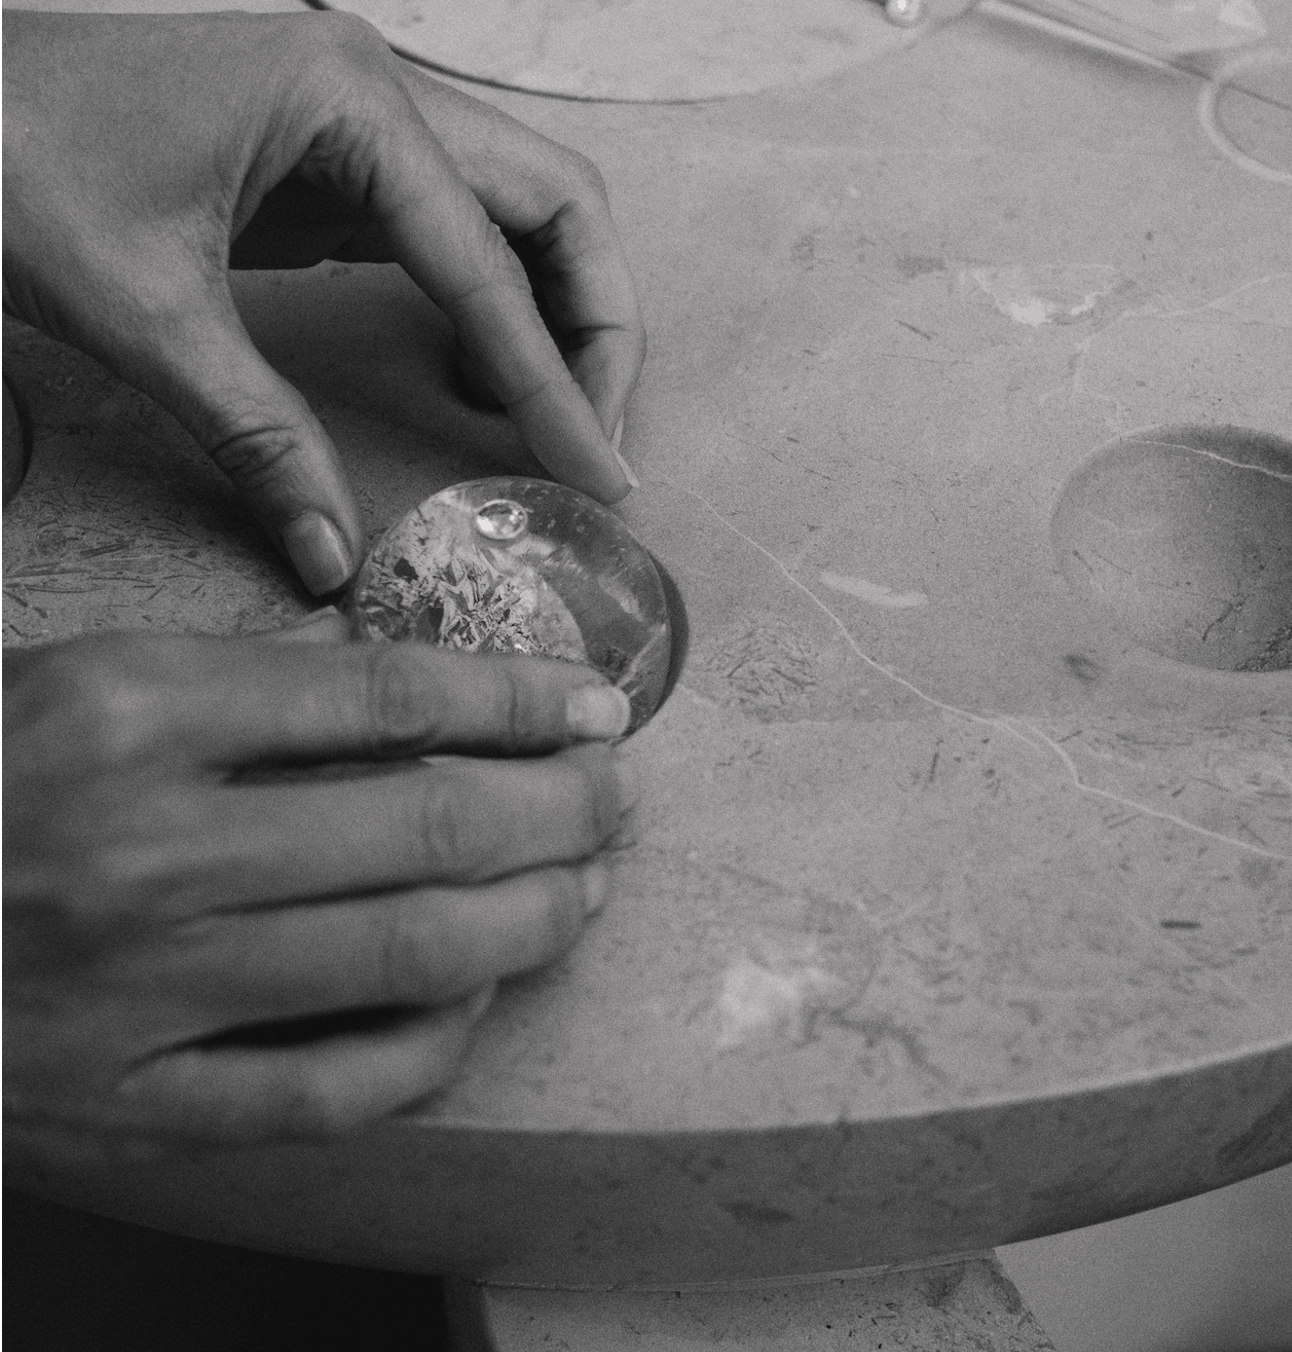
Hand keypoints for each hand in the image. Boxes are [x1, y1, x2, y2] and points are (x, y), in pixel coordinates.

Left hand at [1, 11, 645, 593]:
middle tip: (594, 440)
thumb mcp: (147, 314)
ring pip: (526, 211)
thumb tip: (333, 554)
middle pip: (560, 206)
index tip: (600, 472)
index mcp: (348, 105)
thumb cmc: (13, 160)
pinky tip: (476, 371)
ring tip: (549, 417)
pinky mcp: (341, 160)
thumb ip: (258, 438)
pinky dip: (495, 305)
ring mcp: (365, 121)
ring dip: (561, 313)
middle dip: (596, 329)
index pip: (494, 269)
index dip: (555, 384)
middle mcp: (380, 94)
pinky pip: (462, 230)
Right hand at [2, 621, 632, 1159]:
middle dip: (561, 806)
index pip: (390, 694)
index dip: (521, 696)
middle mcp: (148, 848)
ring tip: (585, 884)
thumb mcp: (77, 682)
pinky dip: (435, 1043)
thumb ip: (244, 689)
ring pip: (411, 957)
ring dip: (533, 916)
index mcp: (129, 710)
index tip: (596, 701)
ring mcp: (143, 991)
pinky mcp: (130, 1107)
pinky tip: (477, 996)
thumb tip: (413, 699)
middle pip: (430, 825)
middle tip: (615, 794)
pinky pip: (334, 1090)